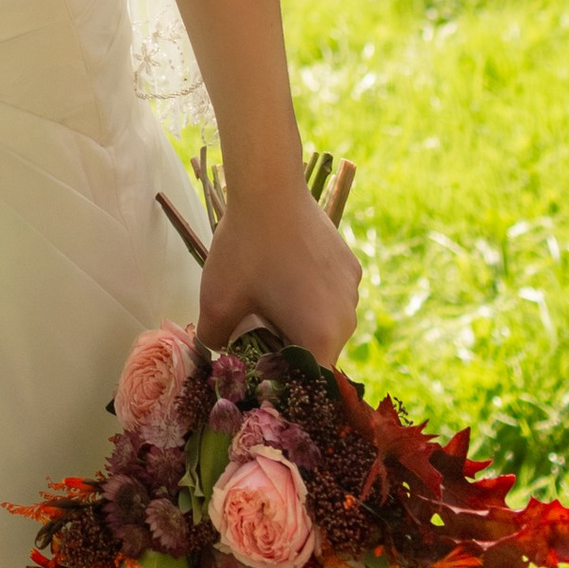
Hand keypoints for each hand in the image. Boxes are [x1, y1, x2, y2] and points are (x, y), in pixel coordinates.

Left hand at [198, 171, 360, 362]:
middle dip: (289, 347)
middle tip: (257, 325)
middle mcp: (347, 318)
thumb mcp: (217, 302)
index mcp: (322, 336)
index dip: (283, 380)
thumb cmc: (244, 249)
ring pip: (326, 322)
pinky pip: (332, 295)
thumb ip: (215, 342)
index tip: (258, 364)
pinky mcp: (351, 266)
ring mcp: (353, 290)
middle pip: (318, 351)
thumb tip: (218, 356)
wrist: (269, 187)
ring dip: (301, 318)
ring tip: (269, 293)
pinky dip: (311, 294)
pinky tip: (284, 270)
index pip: (308, 381)